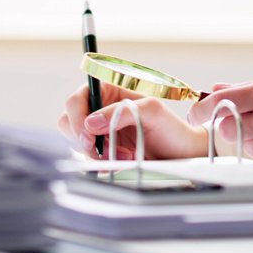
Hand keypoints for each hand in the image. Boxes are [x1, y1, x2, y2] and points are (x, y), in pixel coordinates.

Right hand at [57, 82, 209, 160]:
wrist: (182, 154)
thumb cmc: (172, 128)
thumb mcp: (152, 111)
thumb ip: (121, 112)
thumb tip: (92, 122)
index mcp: (109, 89)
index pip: (77, 99)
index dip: (77, 118)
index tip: (88, 136)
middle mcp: (101, 107)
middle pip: (70, 121)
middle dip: (85, 139)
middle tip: (103, 151)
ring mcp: (100, 130)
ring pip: (77, 142)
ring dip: (96, 153)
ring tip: (125, 155)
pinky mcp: (103, 149)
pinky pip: (88, 157)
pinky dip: (101, 163)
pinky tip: (122, 162)